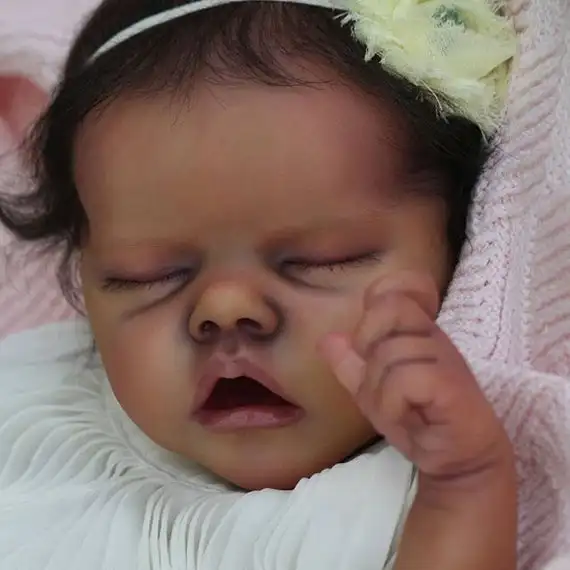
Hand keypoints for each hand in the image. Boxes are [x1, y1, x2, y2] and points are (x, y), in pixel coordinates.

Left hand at [319, 271, 509, 482]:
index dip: (381, 296)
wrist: (459, 461)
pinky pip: (402, 379)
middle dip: (369, 345)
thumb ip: (350, 364)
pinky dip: (391, 404)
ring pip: (388, 351)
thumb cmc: (418, 420)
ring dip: (379, 389)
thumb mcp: (373, 391)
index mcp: (415, 330)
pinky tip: (406, 416)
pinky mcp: (451, 385)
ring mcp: (445, 357)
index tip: (378, 337)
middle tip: (382, 380)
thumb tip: (328, 338)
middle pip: (387, 307)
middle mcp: (432, 335)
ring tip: (397, 409)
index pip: (398, 285)